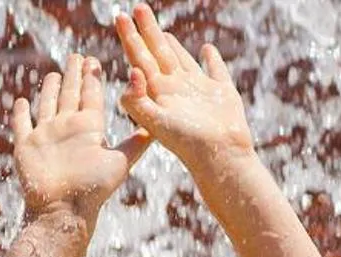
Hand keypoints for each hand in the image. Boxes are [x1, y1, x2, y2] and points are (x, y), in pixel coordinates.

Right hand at [14, 53, 149, 224]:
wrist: (64, 211)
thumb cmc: (93, 190)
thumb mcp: (120, 162)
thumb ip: (136, 144)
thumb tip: (157, 129)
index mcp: (89, 128)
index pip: (91, 94)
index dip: (91, 77)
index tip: (93, 59)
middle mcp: (68, 129)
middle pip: (70, 95)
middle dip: (73, 75)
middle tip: (77, 56)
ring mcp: (47, 137)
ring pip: (47, 105)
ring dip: (49, 90)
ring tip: (53, 74)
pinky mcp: (26, 147)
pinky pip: (22, 125)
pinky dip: (20, 114)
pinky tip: (21, 101)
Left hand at [114, 5, 251, 167]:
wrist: (220, 157)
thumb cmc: (188, 143)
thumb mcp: (156, 123)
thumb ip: (138, 101)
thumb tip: (131, 74)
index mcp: (158, 92)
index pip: (139, 59)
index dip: (130, 37)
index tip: (120, 16)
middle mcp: (175, 89)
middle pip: (156, 54)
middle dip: (146, 31)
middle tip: (137, 8)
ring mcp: (197, 90)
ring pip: (180, 61)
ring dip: (171, 45)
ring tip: (161, 30)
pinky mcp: (220, 93)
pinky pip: (215, 70)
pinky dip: (212, 59)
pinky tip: (208, 49)